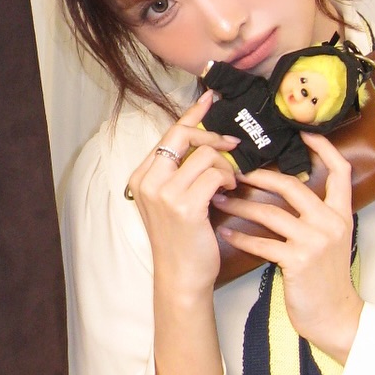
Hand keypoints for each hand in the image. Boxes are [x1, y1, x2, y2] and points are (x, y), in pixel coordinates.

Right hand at [126, 91, 240, 301]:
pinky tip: (229, 191)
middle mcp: (148, 181)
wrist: (181, 276)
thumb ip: (179, 171)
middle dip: (213, 135)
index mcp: (142, 176)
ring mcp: (164, 193)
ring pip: (205, 155)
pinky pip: (215, 174)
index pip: (169, 133)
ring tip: (231, 182)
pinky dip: (228, 179)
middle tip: (233, 144)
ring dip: (226, 165)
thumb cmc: (182, 239)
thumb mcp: (172, 200)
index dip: (192, 114)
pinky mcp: (184, 205)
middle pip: (183, 135)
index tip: (210, 98)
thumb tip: (204, 140)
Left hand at [223, 132, 362, 361]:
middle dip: (259, 176)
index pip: (339, 171)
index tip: (303, 133)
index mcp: (342, 214)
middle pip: (292, 185)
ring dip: (241, 205)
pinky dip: (240, 237)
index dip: (324, 148)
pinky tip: (224, 233)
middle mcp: (331, 222)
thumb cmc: (325, 278)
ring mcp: (316, 241)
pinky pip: (262, 243)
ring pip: (271, 213)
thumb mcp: (330, 242)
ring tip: (219, 199)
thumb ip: (316, 217)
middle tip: (234, 170)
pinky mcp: (299, 261)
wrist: (335, 317)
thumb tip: (286, 192)